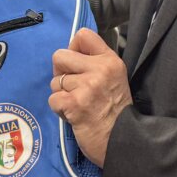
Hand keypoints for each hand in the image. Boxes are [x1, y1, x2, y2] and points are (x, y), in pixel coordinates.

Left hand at [48, 28, 131, 166]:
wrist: (123, 141)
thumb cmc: (116, 111)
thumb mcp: (114, 78)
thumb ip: (95, 63)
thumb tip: (70, 54)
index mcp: (110, 60)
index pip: (82, 35)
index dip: (73, 48)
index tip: (78, 64)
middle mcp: (99, 69)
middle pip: (59, 56)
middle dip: (61, 73)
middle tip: (74, 88)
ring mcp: (86, 86)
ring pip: (55, 81)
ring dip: (62, 94)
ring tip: (78, 104)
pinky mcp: (74, 104)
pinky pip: (53, 99)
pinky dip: (60, 109)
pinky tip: (74, 115)